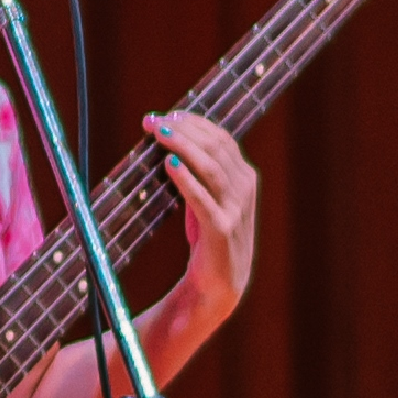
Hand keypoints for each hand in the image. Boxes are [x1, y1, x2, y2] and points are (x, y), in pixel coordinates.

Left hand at [146, 110, 257, 319]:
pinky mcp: (220, 231)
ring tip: (158, 133)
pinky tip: (168, 163)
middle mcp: (244, 190)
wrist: (220, 283)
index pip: (222, 139)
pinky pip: (202, 200)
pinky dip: (185, 179)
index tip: (167, 114)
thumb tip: (169, 139)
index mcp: (244, 177)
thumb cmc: (209, 236)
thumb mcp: (207, 198)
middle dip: (184, 130)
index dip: (195, 123)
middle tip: (152, 121)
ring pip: (210, 167)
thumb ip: (199, 171)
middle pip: (215, 148)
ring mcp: (235, 210)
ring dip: (182, 145)